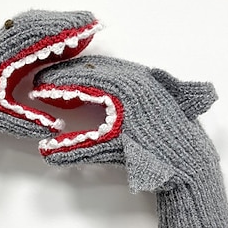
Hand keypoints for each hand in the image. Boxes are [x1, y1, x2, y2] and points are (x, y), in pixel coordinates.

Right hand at [30, 55, 227, 227]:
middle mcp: (134, 75)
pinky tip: (93, 80)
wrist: (189, 161)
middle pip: (91, 68)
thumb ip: (75, 148)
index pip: (80, 81)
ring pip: (107, 66)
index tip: (38, 89)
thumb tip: (44, 150)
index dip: (57, 85)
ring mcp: (146, 76)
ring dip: (83, 71)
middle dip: (65, 74)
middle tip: (44, 81)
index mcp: (121, 89)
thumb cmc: (149, 157)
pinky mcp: (154, 81)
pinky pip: (121, 69)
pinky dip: (102, 72)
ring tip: (62, 80)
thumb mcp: (109, 150)